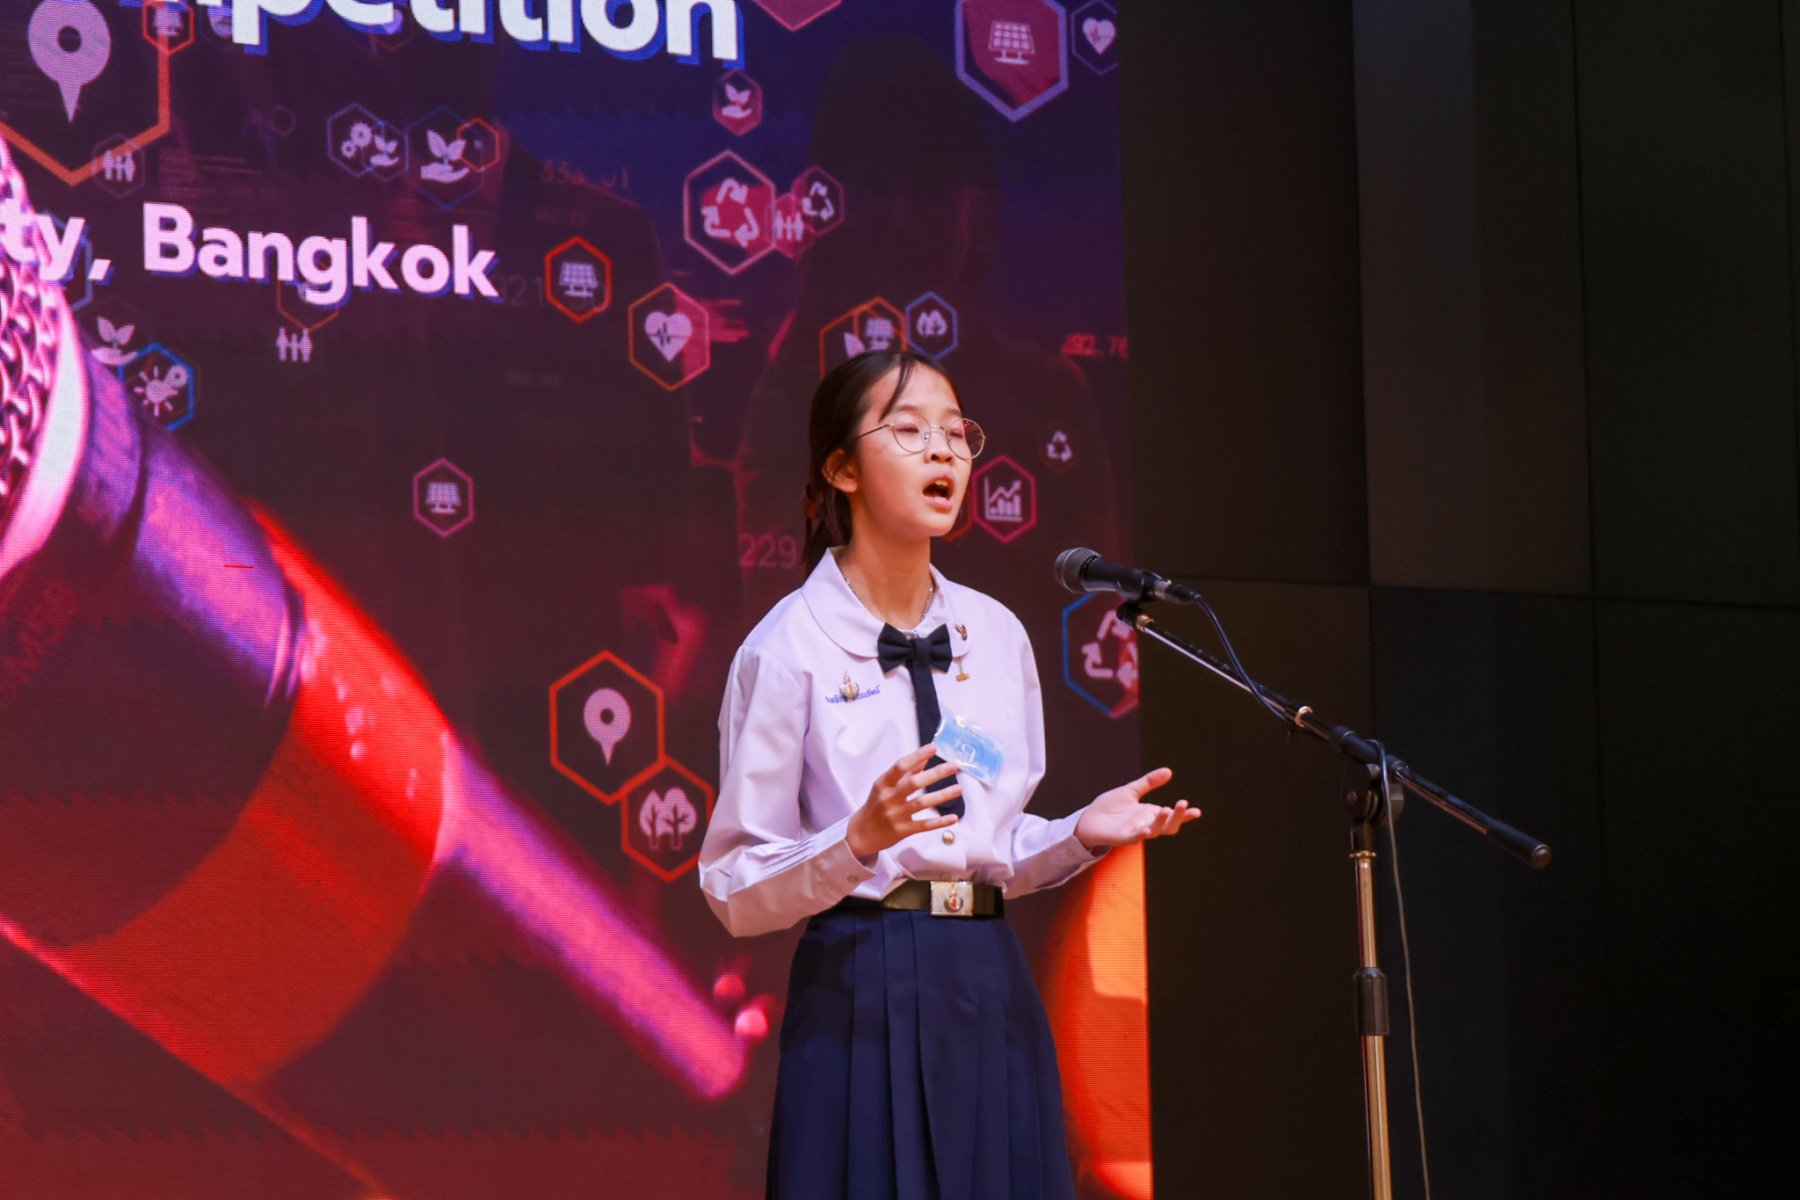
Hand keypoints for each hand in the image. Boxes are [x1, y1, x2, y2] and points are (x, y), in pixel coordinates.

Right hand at [846, 744, 961, 859]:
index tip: (933, 747)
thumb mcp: (885, 786)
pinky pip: (924, 825)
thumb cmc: (876, 805)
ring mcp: (896, 815)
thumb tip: (925, 758)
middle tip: (953, 766)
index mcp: (883, 784)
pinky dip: (940, 821)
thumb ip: (905, 773)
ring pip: (922, 803)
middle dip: (935, 774)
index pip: (901, 766)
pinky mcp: (903, 830)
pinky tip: (954, 817)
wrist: (862, 833)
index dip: (917, 756)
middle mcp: (889, 798)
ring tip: (958, 789)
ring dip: (942, 796)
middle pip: (914, 783)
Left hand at [1074, 767, 1199, 849]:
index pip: (1172, 816)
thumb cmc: (1110, 807)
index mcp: (1150, 814)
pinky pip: (1134, 838)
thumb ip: (1149, 782)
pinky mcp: (1121, 838)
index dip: (1184, 815)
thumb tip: (1168, 771)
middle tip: (1182, 804)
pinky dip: (1141, 834)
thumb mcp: (1131, 791)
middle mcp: (1146, 825)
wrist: (1089, 818)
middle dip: (1177, 817)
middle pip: (1168, 826)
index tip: (1197, 811)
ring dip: (1161, 822)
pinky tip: (1146, 829)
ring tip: (1166, 809)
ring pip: (1154, 831)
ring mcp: (1135, 832)